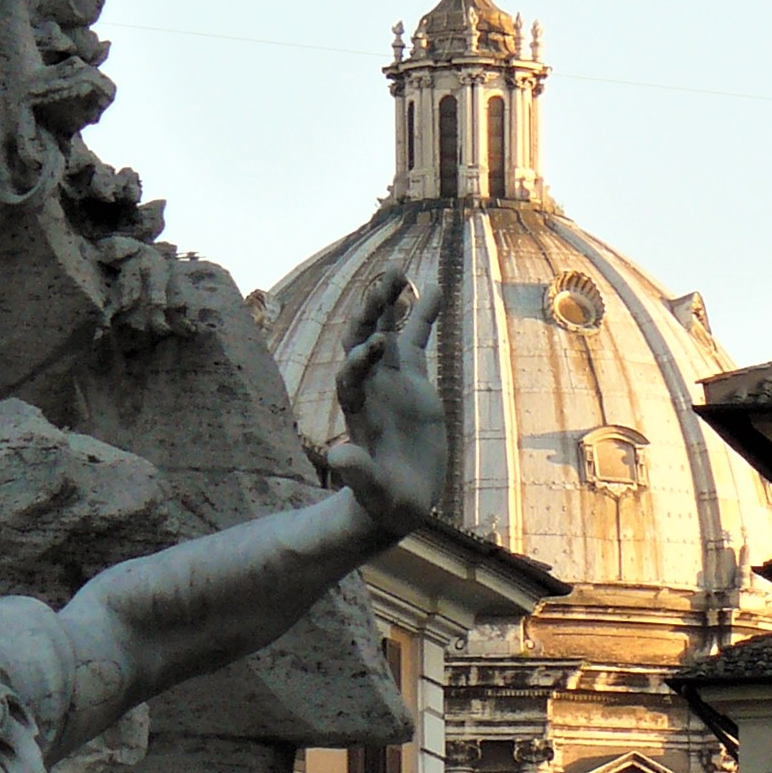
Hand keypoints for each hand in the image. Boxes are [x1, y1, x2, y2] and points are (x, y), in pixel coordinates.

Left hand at [326, 271, 446, 536]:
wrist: (397, 502)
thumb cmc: (380, 501)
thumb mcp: (370, 492)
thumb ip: (356, 473)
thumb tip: (337, 456)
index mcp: (357, 412)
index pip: (350, 376)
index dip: (360, 358)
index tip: (376, 344)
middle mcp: (369, 389)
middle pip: (361, 342)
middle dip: (368, 313)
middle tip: (382, 282)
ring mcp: (390, 382)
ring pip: (387, 332)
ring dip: (389, 303)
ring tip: (397, 270)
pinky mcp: (413, 383)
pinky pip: (416, 341)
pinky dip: (423, 316)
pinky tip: (434, 287)